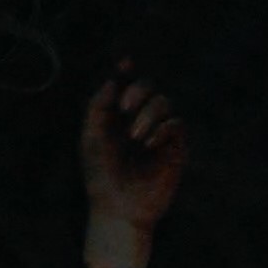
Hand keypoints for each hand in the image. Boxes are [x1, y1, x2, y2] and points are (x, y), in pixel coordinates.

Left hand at [80, 60, 187, 265]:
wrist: (119, 206)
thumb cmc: (100, 175)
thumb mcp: (91, 138)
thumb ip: (98, 107)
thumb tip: (113, 81)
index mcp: (115, 116)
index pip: (124, 85)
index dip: (125, 69)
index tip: (124, 61)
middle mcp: (137, 119)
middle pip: (147, 86)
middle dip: (138, 90)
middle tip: (125, 107)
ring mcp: (157, 131)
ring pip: (163, 101)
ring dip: (148, 113)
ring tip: (136, 138)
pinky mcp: (174, 146)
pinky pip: (176, 122)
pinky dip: (162, 127)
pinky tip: (150, 144)